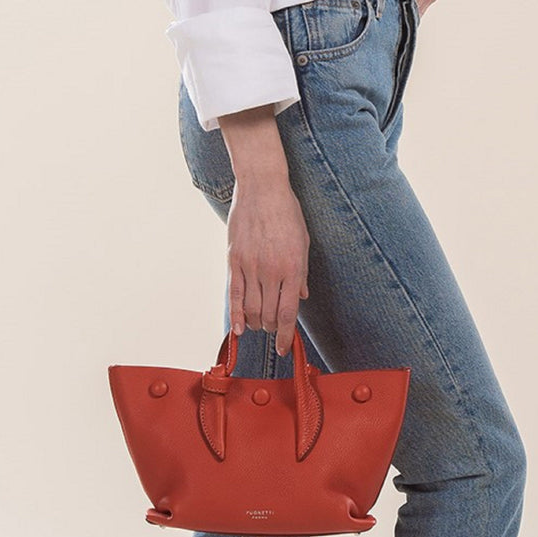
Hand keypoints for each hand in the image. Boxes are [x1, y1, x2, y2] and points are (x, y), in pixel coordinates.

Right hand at [225, 177, 309, 356]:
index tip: (284, 348)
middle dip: (270, 328)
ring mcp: (251, 266)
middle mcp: (271, 271)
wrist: (262, 188)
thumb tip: (302, 296)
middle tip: (272, 330)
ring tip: (258, 325)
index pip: (288, 313)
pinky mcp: (234, 259)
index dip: (285, 335)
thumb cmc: (287, 212)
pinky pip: (233, 294)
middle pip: (267, 314)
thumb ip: (302, 272)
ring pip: (250, 308)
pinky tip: (239, 328)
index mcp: (293, 268)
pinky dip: (235, 315)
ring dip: (255, 323)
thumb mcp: (304, 241)